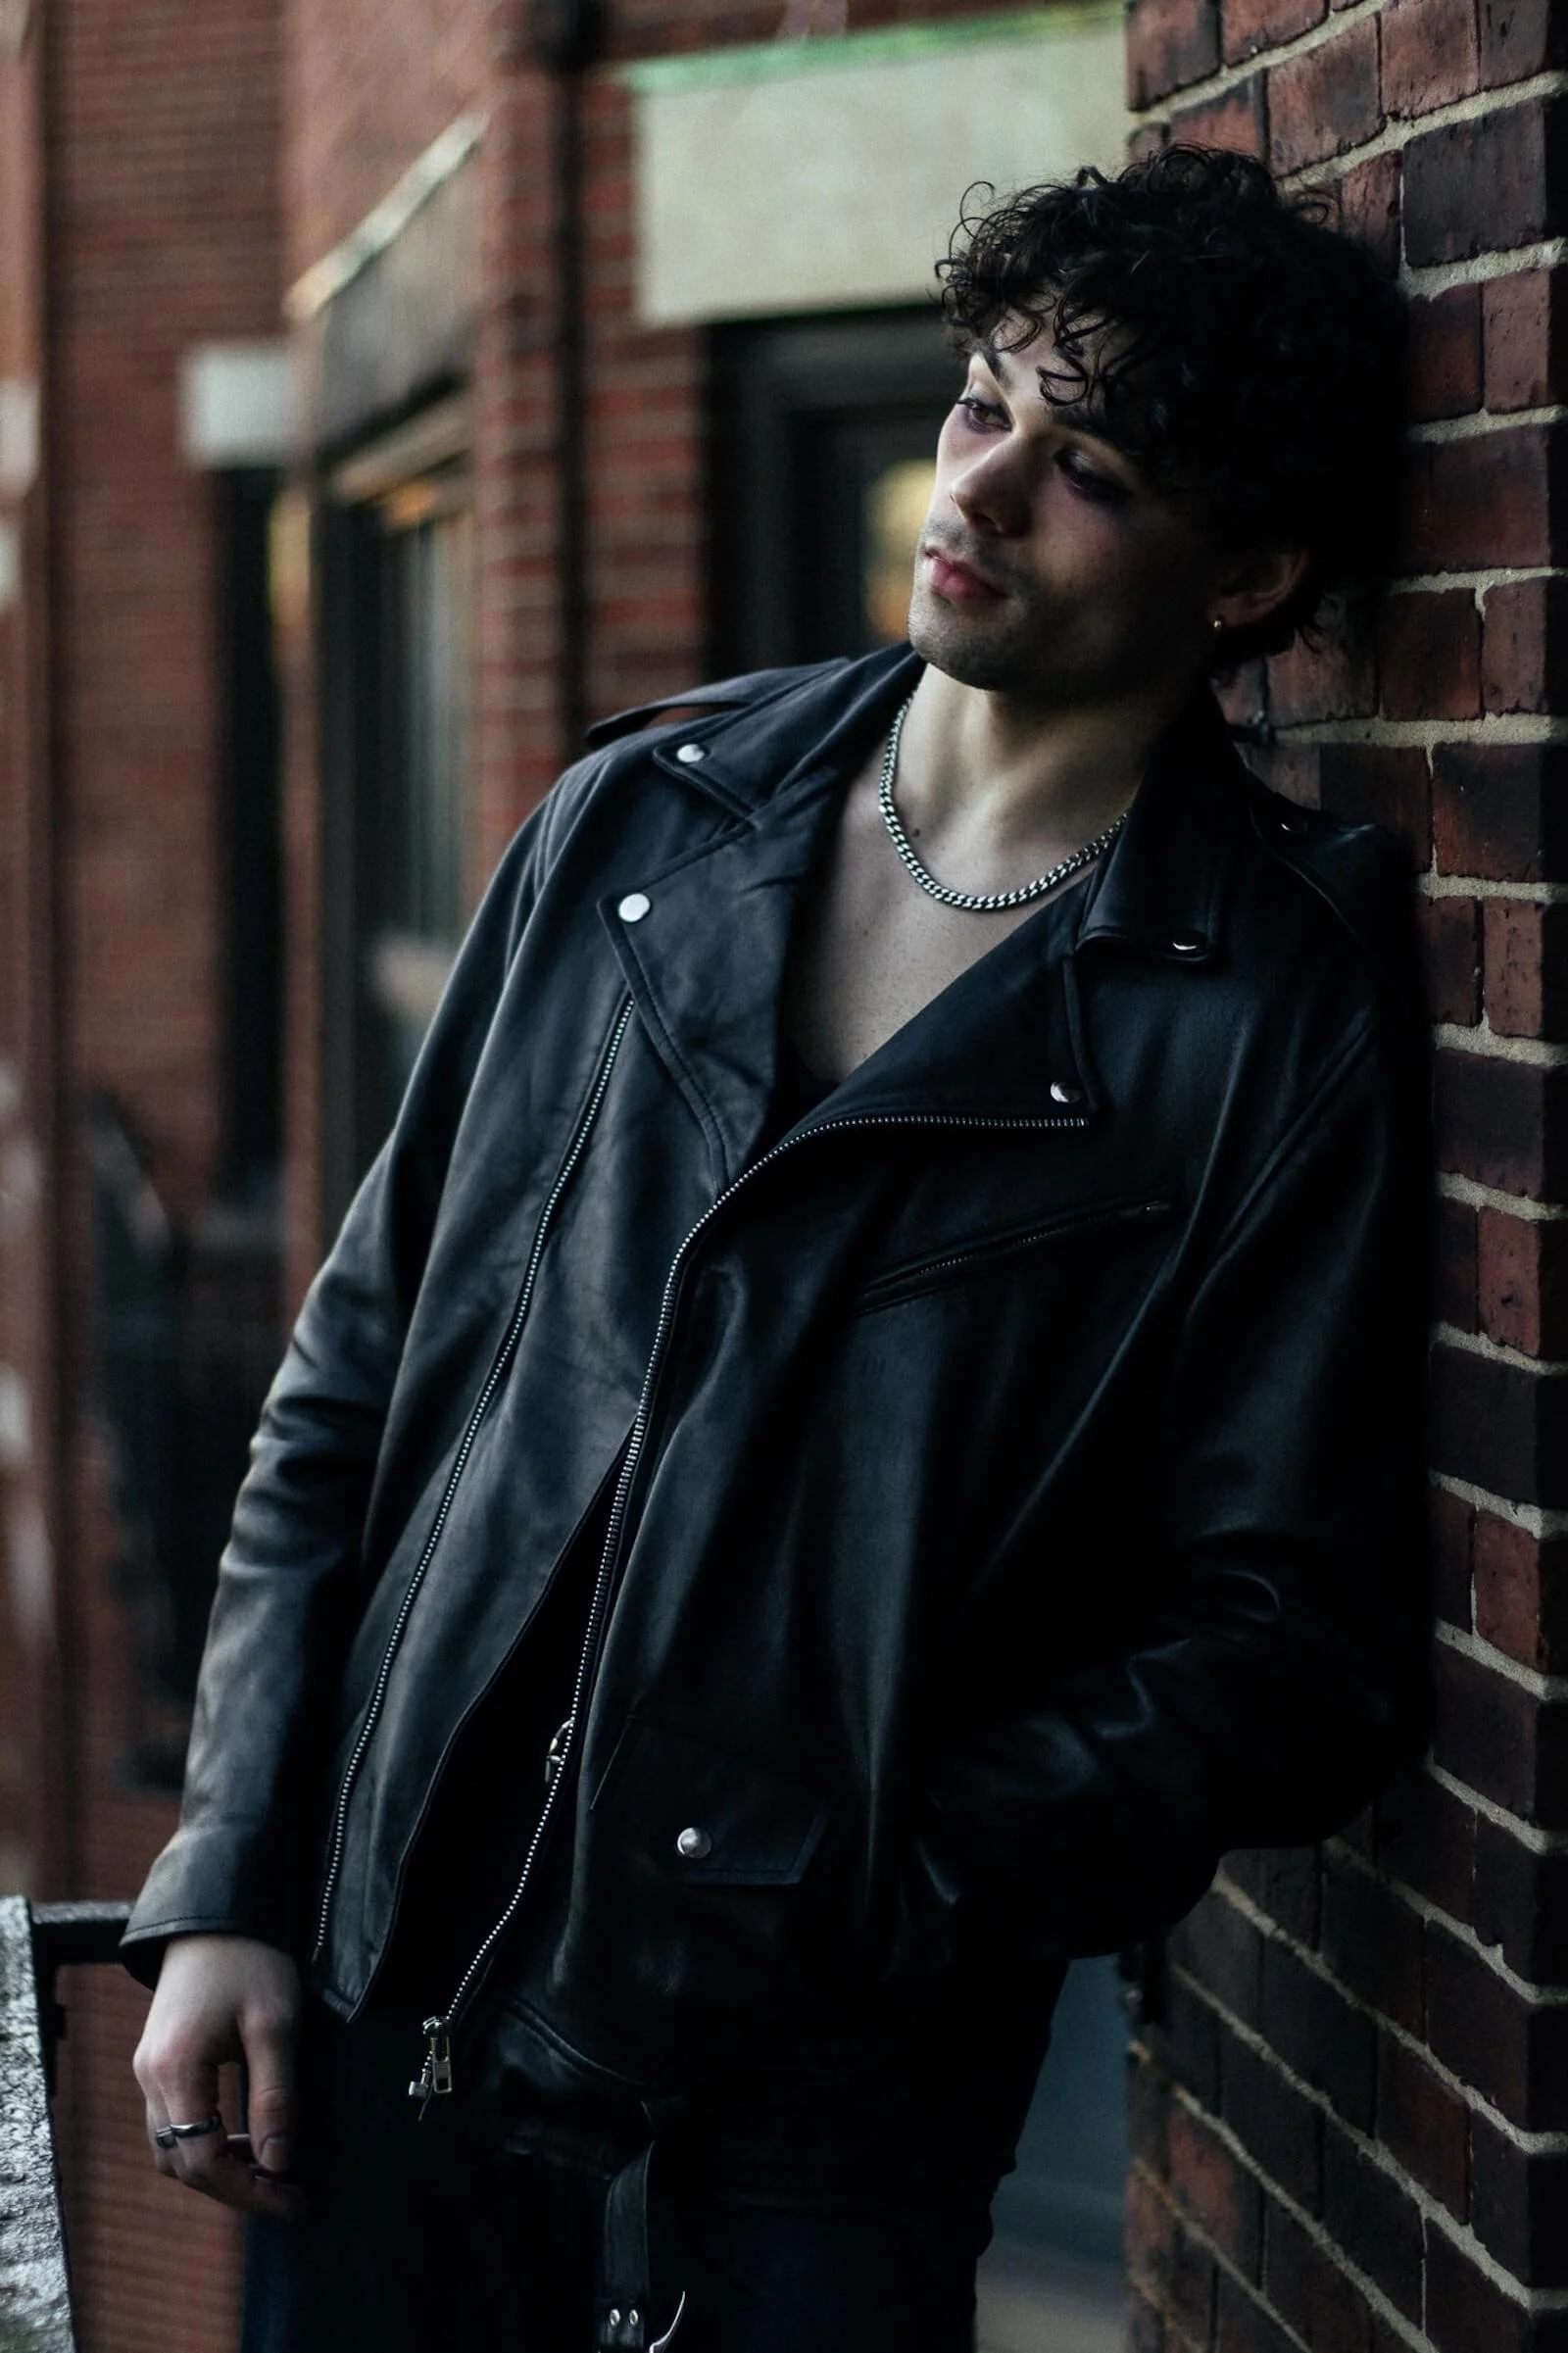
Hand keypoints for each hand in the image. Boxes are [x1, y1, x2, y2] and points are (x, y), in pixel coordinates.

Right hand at [134, 1934, 305, 2218]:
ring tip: (270, 2167)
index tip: (294, 2200)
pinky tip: (246, 2135)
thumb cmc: (250, 1961)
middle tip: (288, 2193)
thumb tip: (278, 2165)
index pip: (203, 2160)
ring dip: (217, 2167)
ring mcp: (147, 2070)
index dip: (248, 2191)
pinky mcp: (157, 2063)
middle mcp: (150, 2077)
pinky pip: (173, 2124)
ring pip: (172, 2149)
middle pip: (181, 2163)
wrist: (216, 1914)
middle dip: (233, 2187)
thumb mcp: (275, 2026)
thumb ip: (275, 2098)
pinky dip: (205, 2142)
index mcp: (175, 2069)